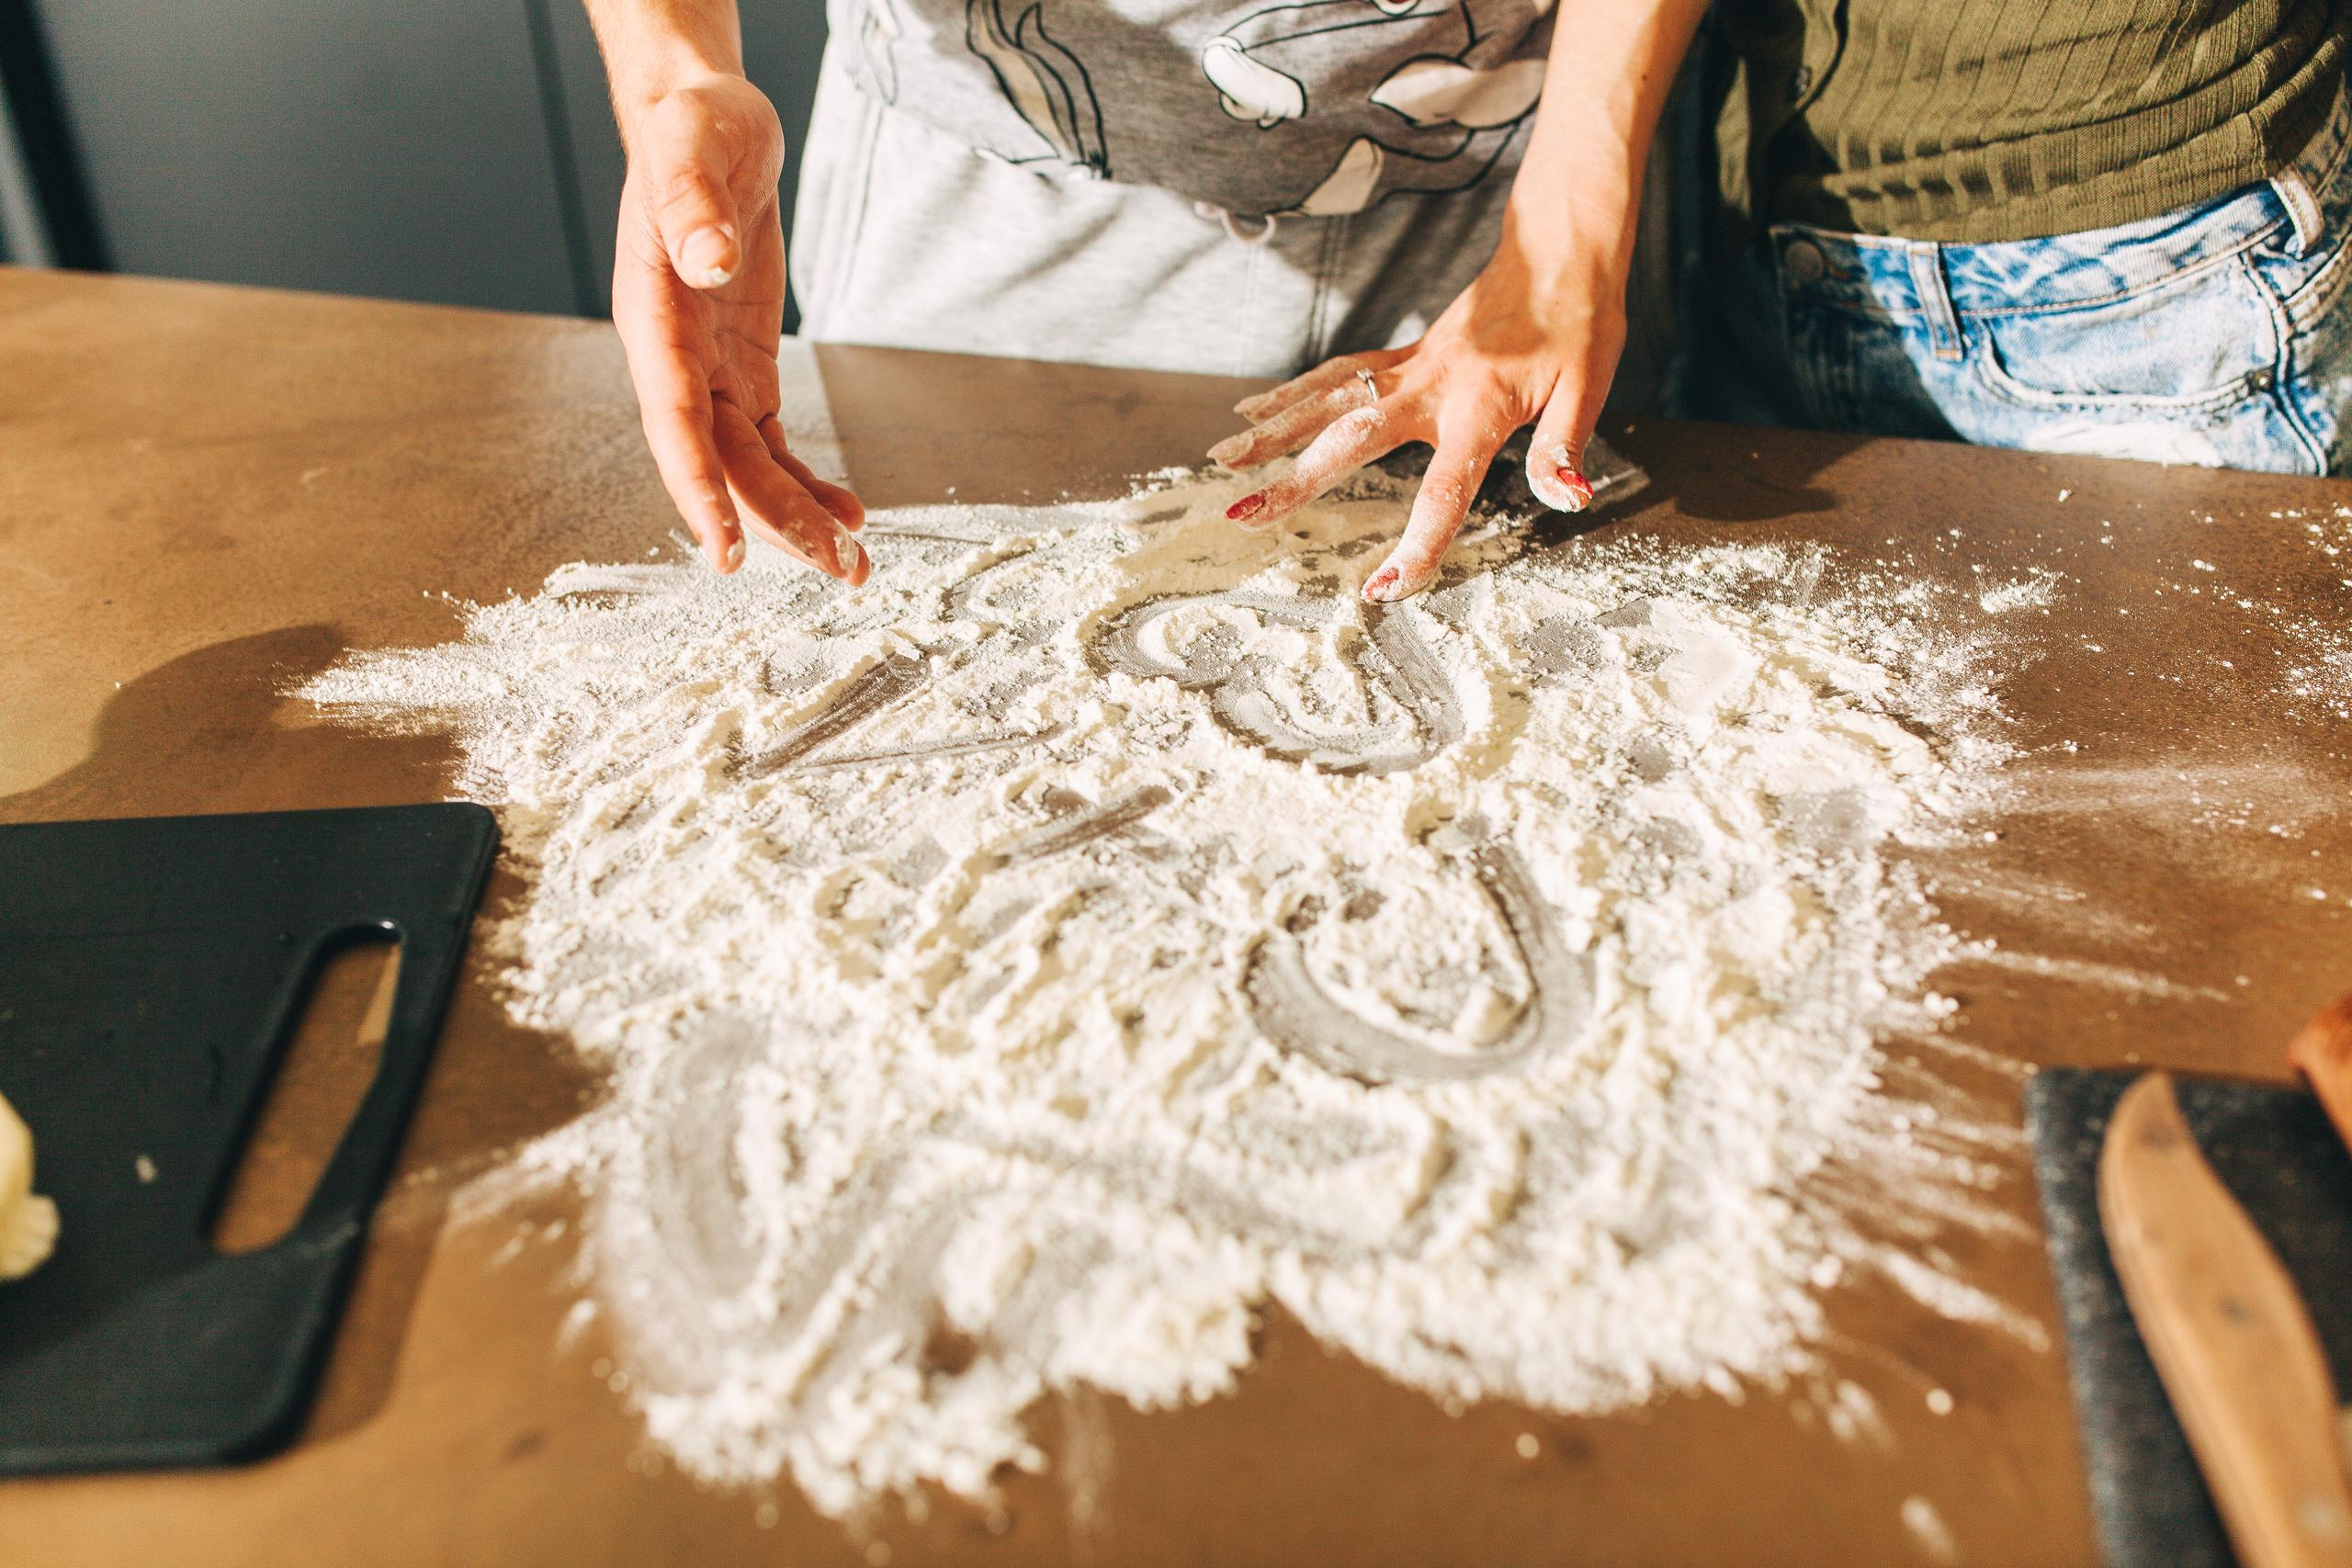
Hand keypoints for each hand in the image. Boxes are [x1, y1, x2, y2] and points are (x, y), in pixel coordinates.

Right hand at [610, 73, 867, 580]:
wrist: (705, 123)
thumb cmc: (691, 132)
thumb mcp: (693, 149)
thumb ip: (694, 207)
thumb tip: (709, 262)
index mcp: (652, 318)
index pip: (674, 420)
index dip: (697, 490)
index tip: (723, 552)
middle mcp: (675, 361)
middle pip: (722, 464)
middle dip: (774, 525)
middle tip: (837, 571)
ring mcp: (709, 372)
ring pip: (749, 468)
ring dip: (797, 520)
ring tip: (854, 565)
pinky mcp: (744, 371)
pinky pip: (771, 446)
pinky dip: (807, 483)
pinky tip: (848, 514)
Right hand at [1208, 208, 1626, 603]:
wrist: (1562, 246)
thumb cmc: (1582, 323)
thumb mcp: (1589, 387)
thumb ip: (1563, 446)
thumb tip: (1568, 498)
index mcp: (1479, 407)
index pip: (1443, 490)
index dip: (1417, 545)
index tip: (1384, 590)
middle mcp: (1430, 385)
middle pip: (1351, 439)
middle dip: (1295, 479)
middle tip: (1243, 513)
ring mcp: (1410, 364)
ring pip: (1328, 399)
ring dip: (1272, 429)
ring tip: (1221, 459)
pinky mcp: (1404, 351)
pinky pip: (1338, 373)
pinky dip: (1293, 391)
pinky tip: (1254, 408)